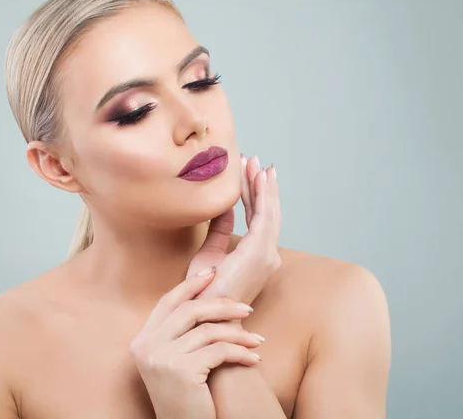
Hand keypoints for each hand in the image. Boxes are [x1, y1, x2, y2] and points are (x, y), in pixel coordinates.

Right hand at [129, 267, 264, 418]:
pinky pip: (218, 351)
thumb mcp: (174, 361)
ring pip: (208, 331)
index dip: (190, 285)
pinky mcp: (181, 371)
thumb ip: (180, 334)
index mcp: (142, 341)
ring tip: (257, 340)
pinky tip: (254, 359)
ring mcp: (161, 358)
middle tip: (247, 309)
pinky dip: (241, 353)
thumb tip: (207, 299)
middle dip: (222, 306)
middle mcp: (146, 346)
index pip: (167, 302)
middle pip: (189, 311)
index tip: (212, 273)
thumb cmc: (184, 397)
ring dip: (238, 334)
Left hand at [187, 155, 281, 305]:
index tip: (248, 172)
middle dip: (261, 184)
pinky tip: (260, 177)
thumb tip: (224, 207)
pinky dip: (263, 195)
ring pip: (268, 212)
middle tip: (255, 159)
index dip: (253, 194)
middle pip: (267, 212)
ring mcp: (266, 255)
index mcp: (257, 256)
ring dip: (263, 185)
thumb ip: (220, 230)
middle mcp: (268, 255)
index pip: (257, 218)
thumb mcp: (210, 254)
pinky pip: (263, 217)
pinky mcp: (260, 253)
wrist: (203, 314)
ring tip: (257, 162)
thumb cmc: (204, 290)